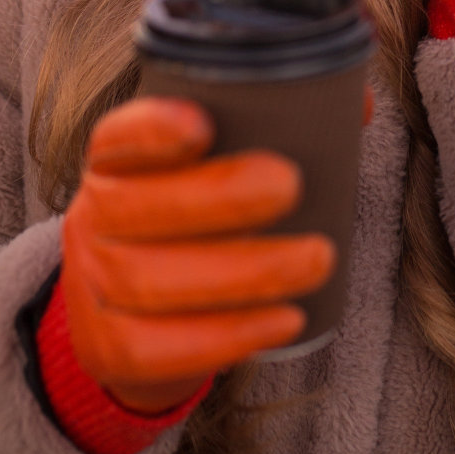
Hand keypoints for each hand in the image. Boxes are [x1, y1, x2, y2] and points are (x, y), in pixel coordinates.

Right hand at [61, 97, 336, 414]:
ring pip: (150, 283)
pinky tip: (285, 320)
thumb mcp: (216, 169)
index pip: (116, 138)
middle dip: (216, 197)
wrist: (131, 318)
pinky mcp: (109, 350)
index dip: (151, 130)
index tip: (203, 123)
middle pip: (137, 209)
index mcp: (113, 163)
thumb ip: (281, 123)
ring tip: (318, 258)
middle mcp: (92, 219)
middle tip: (291, 186)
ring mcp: (93, 289)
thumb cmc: (193, 222)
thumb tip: (362, 103)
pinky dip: (225, 337)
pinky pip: (157, 350)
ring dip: (243, 273)